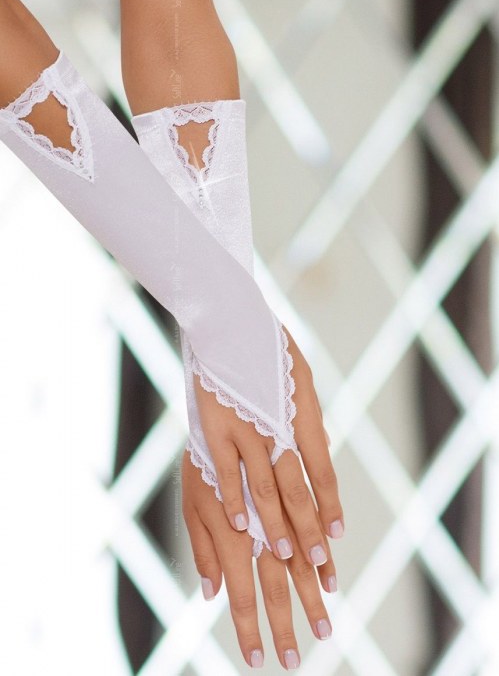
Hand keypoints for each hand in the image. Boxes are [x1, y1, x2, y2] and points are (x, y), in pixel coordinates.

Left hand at [182, 449, 336, 668]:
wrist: (224, 401)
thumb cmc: (201, 459)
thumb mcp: (192, 503)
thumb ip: (205, 548)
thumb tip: (212, 593)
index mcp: (228, 529)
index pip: (241, 591)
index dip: (248, 628)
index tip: (257, 660)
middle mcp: (257, 521)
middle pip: (276, 582)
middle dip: (285, 623)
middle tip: (297, 660)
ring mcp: (278, 501)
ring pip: (301, 554)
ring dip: (313, 588)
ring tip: (326, 617)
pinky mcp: (293, 482)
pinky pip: (312, 517)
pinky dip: (322, 545)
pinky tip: (330, 562)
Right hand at [194, 324, 343, 563]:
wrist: (231, 318)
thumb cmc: (269, 347)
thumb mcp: (300, 377)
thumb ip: (308, 417)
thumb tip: (323, 443)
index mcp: (301, 414)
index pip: (322, 469)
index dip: (330, 504)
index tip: (338, 535)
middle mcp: (278, 427)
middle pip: (298, 488)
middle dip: (310, 530)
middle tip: (321, 564)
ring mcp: (246, 429)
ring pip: (265, 486)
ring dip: (276, 526)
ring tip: (287, 557)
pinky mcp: (215, 428)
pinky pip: (225, 470)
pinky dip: (234, 499)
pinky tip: (240, 525)